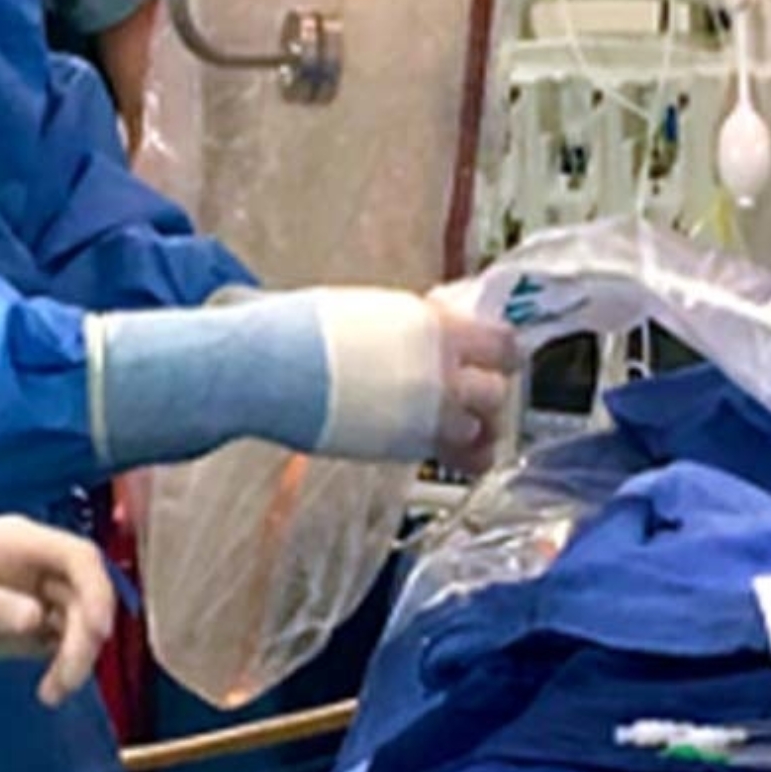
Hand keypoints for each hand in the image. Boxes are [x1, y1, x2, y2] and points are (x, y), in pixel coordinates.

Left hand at [0, 516, 116, 707]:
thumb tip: (36, 619)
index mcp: (20, 541)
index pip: (80, 558)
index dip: (98, 592)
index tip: (96, 634)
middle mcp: (35, 566)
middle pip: (86, 594)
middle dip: (85, 637)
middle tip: (65, 680)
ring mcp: (32, 595)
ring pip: (78, 622)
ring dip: (76, 658)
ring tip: (52, 694)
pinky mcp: (24, 626)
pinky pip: (62, 643)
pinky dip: (63, 665)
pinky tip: (48, 690)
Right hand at [304, 288, 522, 474]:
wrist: (269, 366)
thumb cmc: (304, 330)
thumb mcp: (372, 312)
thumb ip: (412, 327)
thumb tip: (432, 333)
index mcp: (433, 324)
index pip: (501, 342)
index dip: (500, 355)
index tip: (491, 361)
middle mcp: (440, 367)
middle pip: (496, 389)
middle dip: (486, 395)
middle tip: (471, 397)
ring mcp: (427, 408)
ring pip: (481, 427)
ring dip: (473, 428)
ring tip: (459, 428)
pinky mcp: (406, 444)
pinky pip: (458, 458)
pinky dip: (463, 458)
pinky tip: (459, 455)